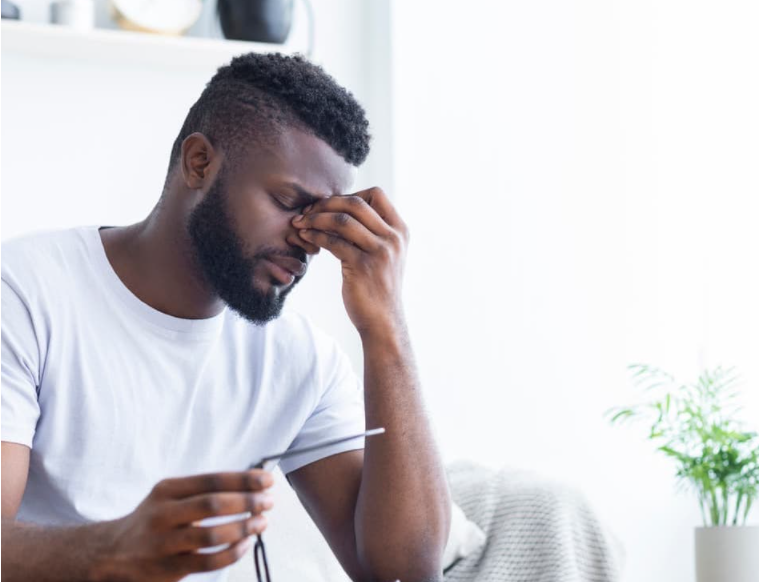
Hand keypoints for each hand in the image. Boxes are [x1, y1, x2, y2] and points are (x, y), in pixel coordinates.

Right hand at [92, 470, 273, 581]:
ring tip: (262, 523)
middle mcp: (163, 513)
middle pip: (213, 504)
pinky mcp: (167, 569)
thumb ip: (203, 491)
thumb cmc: (154, 520)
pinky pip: (207, 562)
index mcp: (167, 490)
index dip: (243, 479)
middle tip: (268, 502)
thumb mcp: (169, 496)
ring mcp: (164, 543)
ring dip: (243, 528)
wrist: (111, 553)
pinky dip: (232, 553)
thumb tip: (251, 485)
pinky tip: (245, 545)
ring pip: (211, 535)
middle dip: (247, 502)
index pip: (212, 480)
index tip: (266, 480)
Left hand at [292, 187, 408, 336]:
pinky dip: (315, 236)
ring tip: (300, 223)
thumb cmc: (378, 287)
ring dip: (316, 218)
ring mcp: (380, 252)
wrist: (383, 321)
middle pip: (356, 203)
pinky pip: (333, 242)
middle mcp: (393, 238)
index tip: (330, 205)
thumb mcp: (385, 255)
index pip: (376, 195)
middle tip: (308, 210)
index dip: (349, 194)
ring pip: (343, 220)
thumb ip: (373, 232)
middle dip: (327, 203)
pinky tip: (304, 237)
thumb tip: (342, 209)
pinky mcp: (362, 266)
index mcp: (400, 230)